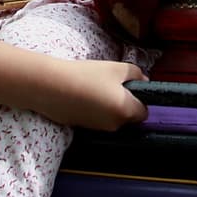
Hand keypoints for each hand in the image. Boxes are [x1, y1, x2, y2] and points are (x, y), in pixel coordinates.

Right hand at [33, 59, 148, 130]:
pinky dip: (95, 109)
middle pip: (128, 116)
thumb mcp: (116, 67)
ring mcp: (98, 129)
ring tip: (94, 87)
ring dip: (109, 105)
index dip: (140, 98)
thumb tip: (144, 81)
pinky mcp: (84, 128)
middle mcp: (115, 125)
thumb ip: (136, 74)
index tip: (130, 86)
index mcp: (126, 111)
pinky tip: (84, 95)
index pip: (144, 112)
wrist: (51, 86)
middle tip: (111, 83)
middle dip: (124, 102)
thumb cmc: (86, 75)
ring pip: (112, 117)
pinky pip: (97, 118)